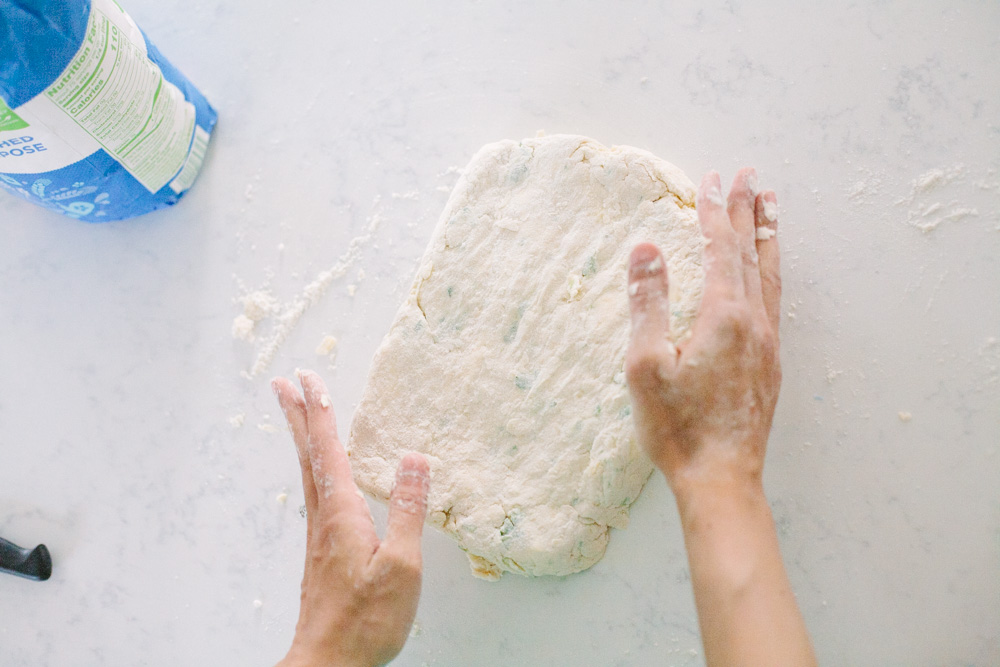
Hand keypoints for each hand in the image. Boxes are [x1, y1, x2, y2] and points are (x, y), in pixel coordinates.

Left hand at [272, 370, 429, 666]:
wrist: (330, 663)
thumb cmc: (366, 620)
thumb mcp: (401, 566)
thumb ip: (408, 510)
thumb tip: (415, 458)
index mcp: (342, 514)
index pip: (329, 450)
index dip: (321, 412)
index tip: (310, 377)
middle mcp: (324, 518)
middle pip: (308, 455)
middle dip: (298, 415)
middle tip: (284, 382)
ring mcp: (319, 535)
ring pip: (307, 473)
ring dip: (301, 438)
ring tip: (296, 414)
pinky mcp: (322, 551)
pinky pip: (315, 493)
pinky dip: (313, 467)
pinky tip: (320, 473)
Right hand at [625, 168, 780, 494]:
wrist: (720, 478)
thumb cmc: (677, 427)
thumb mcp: (646, 365)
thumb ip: (648, 303)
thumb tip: (645, 249)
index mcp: (723, 317)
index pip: (721, 249)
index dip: (715, 212)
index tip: (712, 180)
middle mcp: (754, 323)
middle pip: (754, 254)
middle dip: (749, 211)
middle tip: (752, 175)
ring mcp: (767, 344)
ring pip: (772, 275)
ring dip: (770, 236)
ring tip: (772, 206)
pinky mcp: (770, 365)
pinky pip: (775, 300)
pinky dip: (772, 271)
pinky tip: (769, 273)